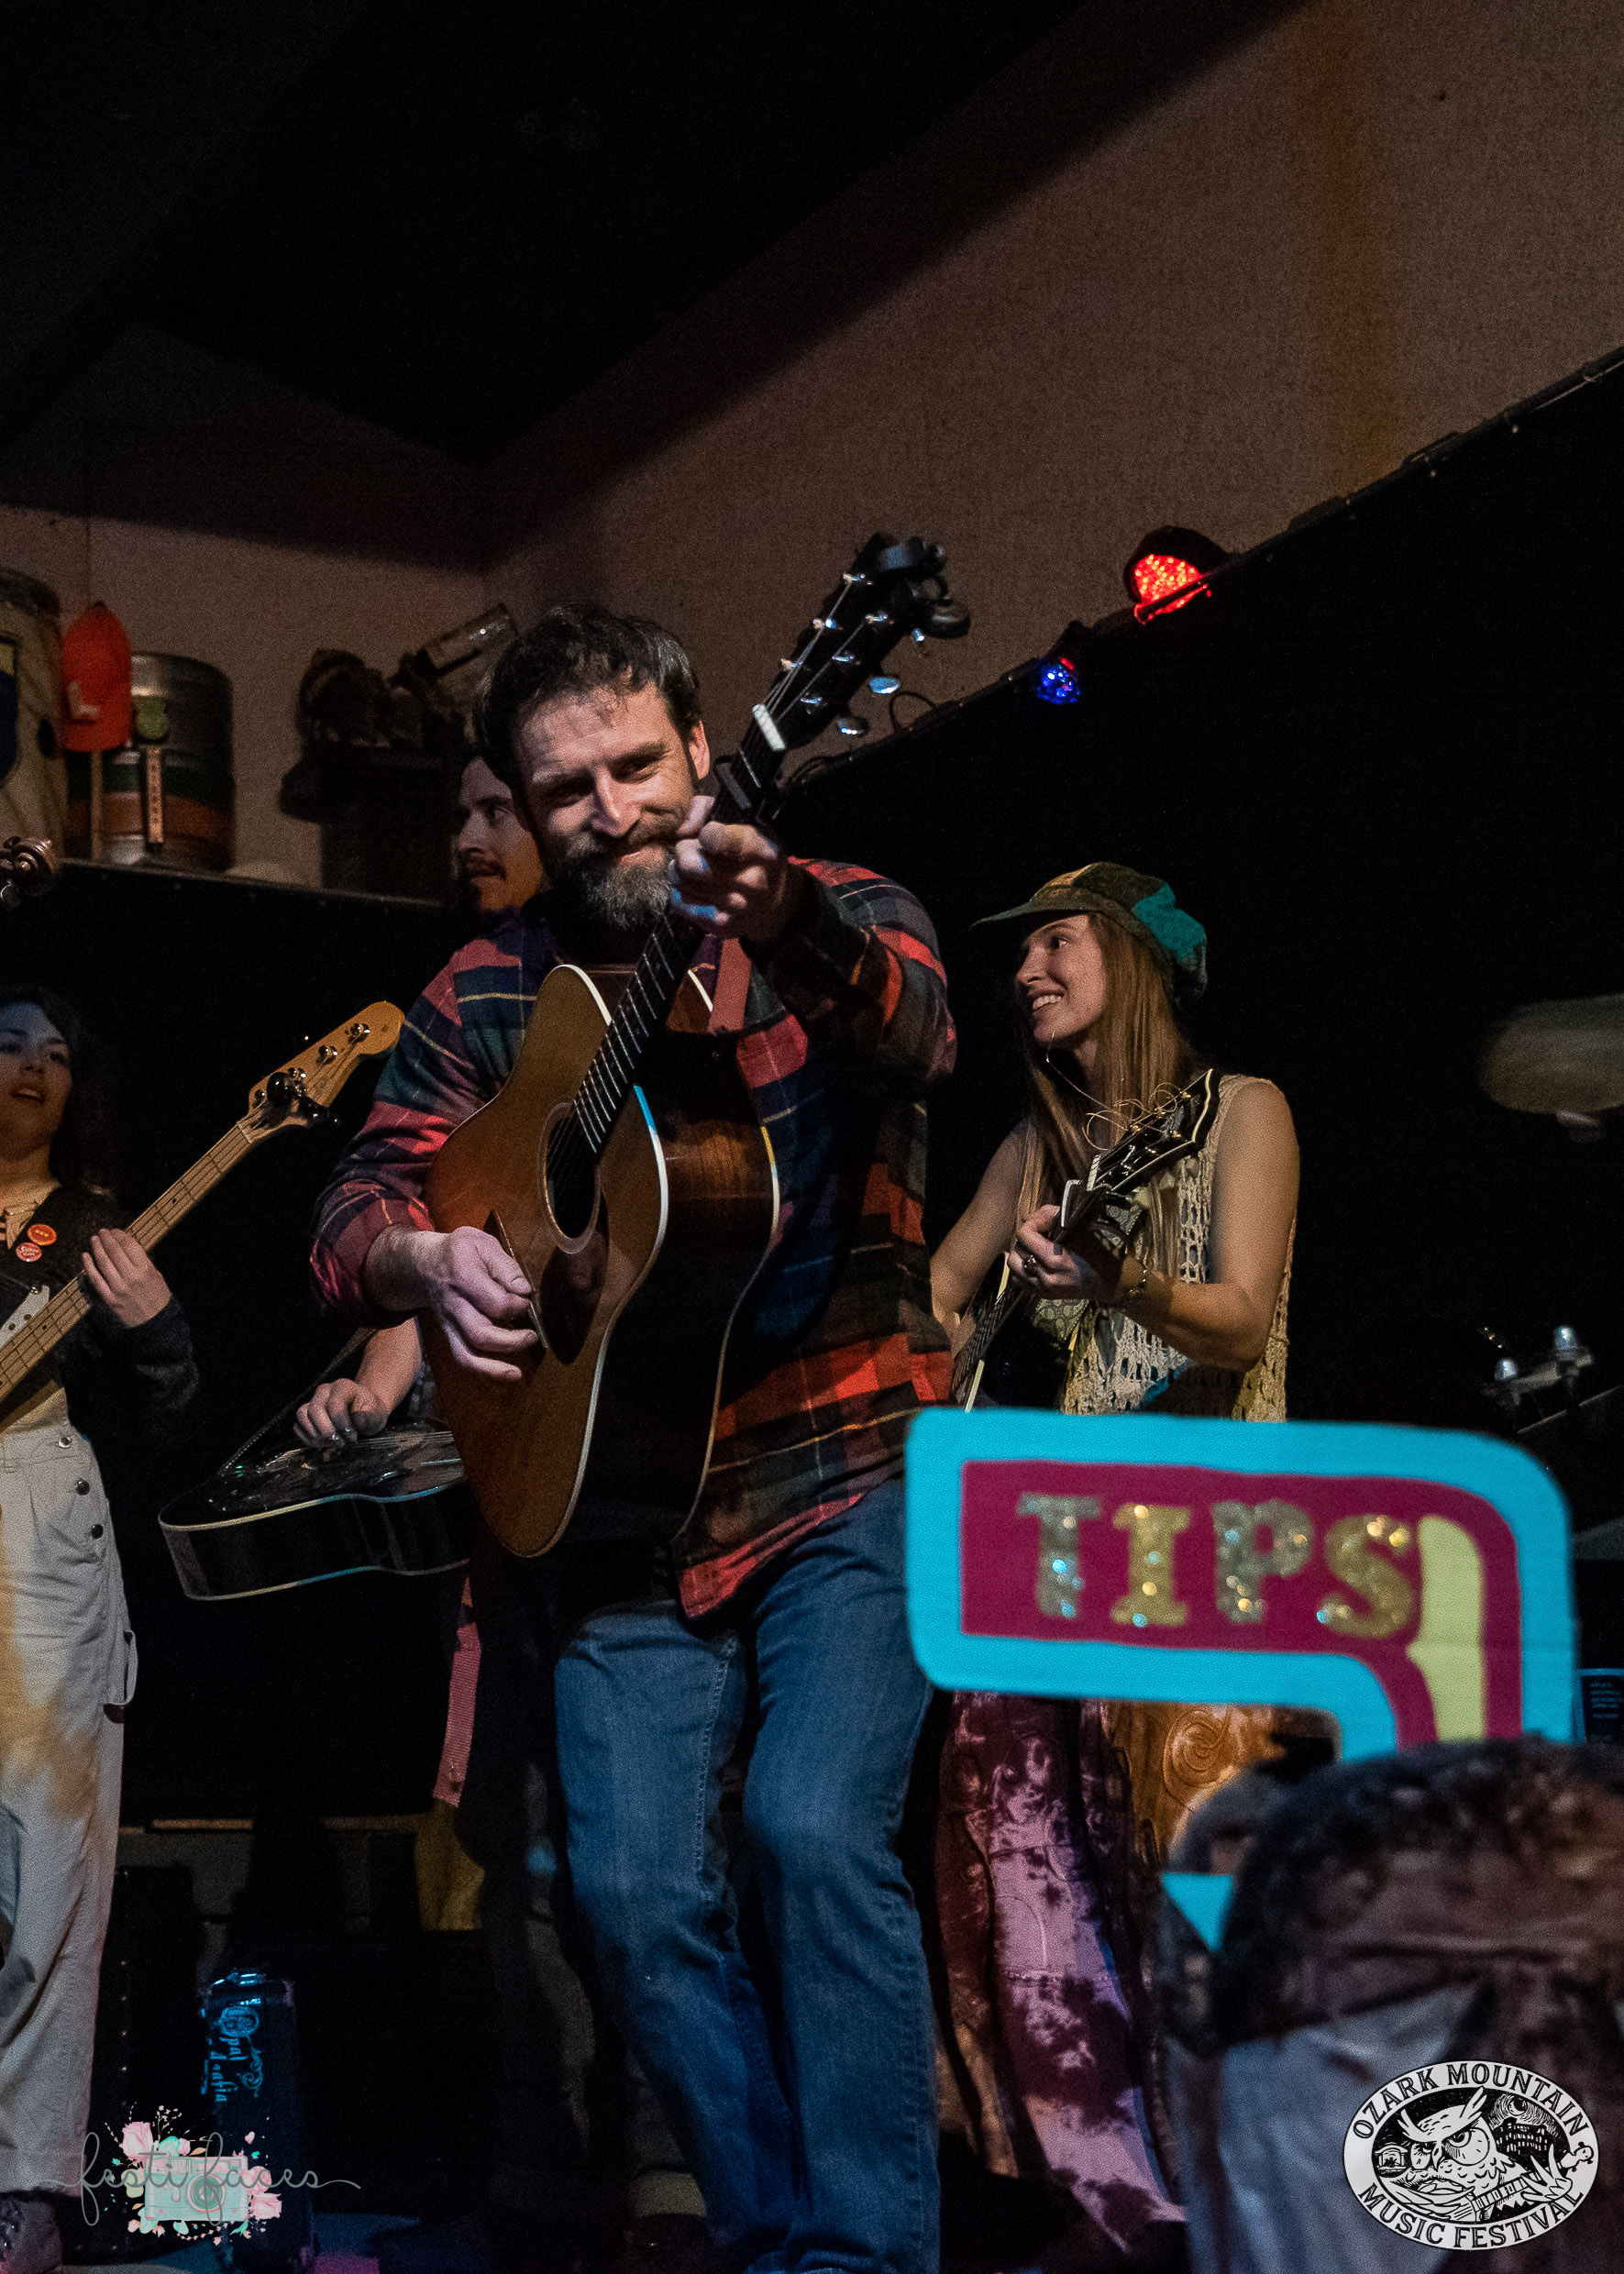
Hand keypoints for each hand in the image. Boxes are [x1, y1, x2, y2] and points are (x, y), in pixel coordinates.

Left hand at [83, 1227, 171, 1328]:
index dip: (120, 1235)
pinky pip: (96, 1280)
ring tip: (94, 1240)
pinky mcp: (110, 1298)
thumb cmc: (157, 1297)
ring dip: (97, 1248)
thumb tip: (124, 1246)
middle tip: (102, 1232)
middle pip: (114, 1252)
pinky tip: (85, 1256)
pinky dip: (89, 1266)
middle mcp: (131, 1277)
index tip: (114, 1231)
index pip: (129, 1246)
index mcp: (145, 1269)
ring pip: (103, 1263)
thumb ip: (141, 1261)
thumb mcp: (156, 1275)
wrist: (155, 1322)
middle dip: (106, 1239)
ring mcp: (119, 1288)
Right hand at [294, 1379, 390, 1446]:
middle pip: (315, 1409)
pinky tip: (324, 1442)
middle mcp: (325, 1391)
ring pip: (302, 1415)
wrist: (364, 1412)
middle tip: (341, 1442)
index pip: (335, 1403)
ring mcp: (313, 1401)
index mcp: (343, 1387)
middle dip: (327, 1431)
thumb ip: (368, 1417)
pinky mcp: (306, 1414)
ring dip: (316, 1434)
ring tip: (333, 1442)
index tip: (352, 1436)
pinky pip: (298, 1426)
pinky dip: (309, 1438)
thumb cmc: (369, 1412)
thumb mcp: (376, 1414)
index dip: (341, 1423)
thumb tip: (356, 1420)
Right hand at [371, 1226, 536, 1382]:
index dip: (517, 1304)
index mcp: (464, 1276)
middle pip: (480, 1333)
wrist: (424, 1262)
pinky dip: (484, 1370)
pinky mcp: (449, 1333)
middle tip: (531, 1335)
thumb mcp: (482, 1242)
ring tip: (517, 1372)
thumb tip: (523, 1289)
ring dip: (494, 1367)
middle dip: (510, 1341)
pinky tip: (506, 1373)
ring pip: (466, 1354)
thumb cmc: (460, 1251)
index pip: (494, 1301)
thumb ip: (505, 1265)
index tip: (526, 1298)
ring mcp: (449, 1322)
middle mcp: (454, 1304)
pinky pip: (462, 1357)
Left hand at [669, 794, 803, 943]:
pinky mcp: (721, 926)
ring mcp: (737, 907)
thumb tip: (683, 829)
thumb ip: (709, 809)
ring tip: (693, 868)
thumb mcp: (746, 823)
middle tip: (693, 851)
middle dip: (684, 851)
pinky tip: (694, 887)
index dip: (702, 834)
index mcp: (762, 850)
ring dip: (679, 871)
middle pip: (690, 863)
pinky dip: (681, 891)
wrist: (777, 903)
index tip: (706, 835)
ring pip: (681, 880)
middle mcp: (753, 881)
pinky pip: (680, 902)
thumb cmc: (754, 855)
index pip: (715, 839)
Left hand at [1008, 1206, 1125, 1305]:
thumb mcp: (1080, 1229)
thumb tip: (1036, 1214)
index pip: (1024, 1235)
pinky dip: (1023, 1265)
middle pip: (1017, 1249)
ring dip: (1021, 1251)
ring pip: (1014, 1264)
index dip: (1032, 1223)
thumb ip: (1054, 1218)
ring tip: (1036, 1246)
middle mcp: (1046, 1278)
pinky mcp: (1042, 1295)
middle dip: (1027, 1236)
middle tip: (1041, 1232)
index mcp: (1056, 1260)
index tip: (1044, 1221)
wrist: (1110, 1281)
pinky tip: (1035, 1259)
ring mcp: (1042, 1289)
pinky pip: (1018, 1278)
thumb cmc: (1098, 1252)